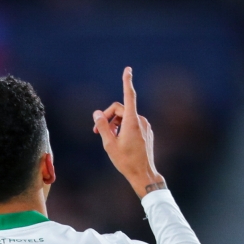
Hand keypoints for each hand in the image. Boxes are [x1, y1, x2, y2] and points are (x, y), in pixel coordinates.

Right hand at [93, 66, 165, 197]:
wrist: (143, 174)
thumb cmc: (126, 161)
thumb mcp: (109, 144)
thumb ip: (103, 126)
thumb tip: (97, 113)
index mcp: (132, 122)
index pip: (129, 96)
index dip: (127, 82)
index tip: (128, 69)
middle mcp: (140, 121)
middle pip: (120, 110)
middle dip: (108, 117)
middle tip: (97, 131)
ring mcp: (145, 126)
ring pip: (126, 118)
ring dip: (115, 125)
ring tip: (108, 139)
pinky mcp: (147, 132)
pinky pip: (132, 125)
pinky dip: (123, 129)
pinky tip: (120, 142)